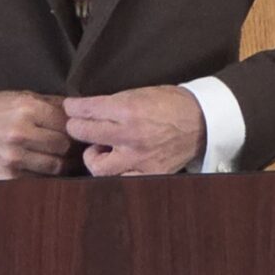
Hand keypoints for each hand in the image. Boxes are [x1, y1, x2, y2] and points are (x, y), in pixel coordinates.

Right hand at [0, 91, 74, 179]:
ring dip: (61, 165)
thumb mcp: (20, 98)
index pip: (67, 123)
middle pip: (64, 146)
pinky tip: (43, 170)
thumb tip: (79, 111)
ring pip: (55, 167)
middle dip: (70, 148)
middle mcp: (20, 132)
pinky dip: (45, 177)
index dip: (76, 130)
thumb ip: (50, 103)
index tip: (79, 134)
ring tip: (63, 160)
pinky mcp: (5, 176)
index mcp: (26, 108)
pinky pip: (38, 180)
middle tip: (74, 149)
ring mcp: (12, 157)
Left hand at [64, 86, 205, 176]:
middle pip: (83, 134)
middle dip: (77, 127)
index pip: (86, 110)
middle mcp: (130, 135)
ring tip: (100, 150)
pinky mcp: (150, 174)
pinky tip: (119, 165)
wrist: (203, 120)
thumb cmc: (171, 103)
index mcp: (128, 109)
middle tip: (80, 126)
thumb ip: (113, 103)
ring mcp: (139, 159)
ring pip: (97, 166)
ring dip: (93, 156)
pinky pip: (121, 181)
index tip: (71, 108)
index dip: (73, 108)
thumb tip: (87, 109)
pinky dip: (116, 174)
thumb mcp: (140, 93)